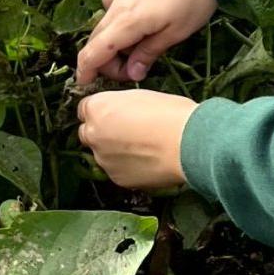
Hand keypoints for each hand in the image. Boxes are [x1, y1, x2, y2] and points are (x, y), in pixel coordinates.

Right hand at [76, 0, 217, 87]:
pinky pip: (112, 3)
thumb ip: (149, 53)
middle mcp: (117, 6)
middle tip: (133, 71)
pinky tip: (133, 20)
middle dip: (107, 61)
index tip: (85, 84)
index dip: (86, 71)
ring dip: (113, 41)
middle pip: (97, 39)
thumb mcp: (175, 33)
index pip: (94, 52)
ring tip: (137, 48)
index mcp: (126, 23)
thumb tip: (132, 73)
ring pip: (105, 22)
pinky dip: (116, 19)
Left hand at [77, 87, 196, 192]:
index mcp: (98, 108)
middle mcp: (93, 134)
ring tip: (143, 147)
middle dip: (102, 132)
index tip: (115, 113)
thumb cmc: (171, 115)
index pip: (85, 109)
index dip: (102, 110)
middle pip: (89, 133)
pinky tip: (147, 160)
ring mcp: (104, 159)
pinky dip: (127, 166)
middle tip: (128, 130)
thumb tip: (120, 113)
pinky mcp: (117, 178)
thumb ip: (120, 105)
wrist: (188, 144)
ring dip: (115, 151)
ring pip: (103, 154)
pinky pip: (117, 170)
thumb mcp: (141, 96)